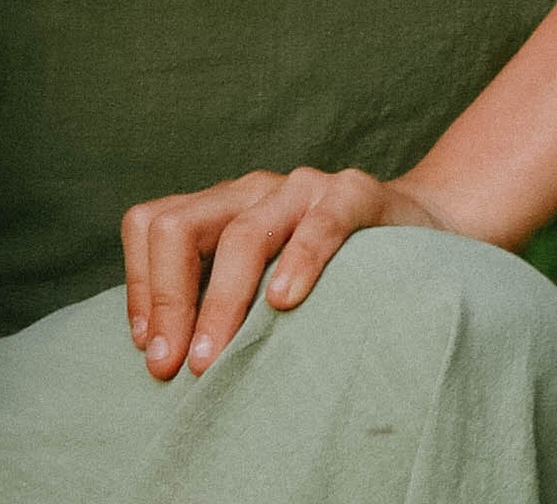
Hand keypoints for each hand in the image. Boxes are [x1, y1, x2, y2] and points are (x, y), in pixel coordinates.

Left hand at [120, 165, 448, 379]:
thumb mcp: (262, 274)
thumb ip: (217, 292)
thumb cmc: (328, 268)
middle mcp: (252, 190)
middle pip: (180, 227)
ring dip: (220, 305)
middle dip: (168, 302)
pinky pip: (322, 223)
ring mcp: (302, 188)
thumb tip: (157, 355)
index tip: (149, 350)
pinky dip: (299, 262)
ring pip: (243, 235)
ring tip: (211, 361)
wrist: (416, 227)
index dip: (140, 287)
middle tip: (172, 368)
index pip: (152, 225)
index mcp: (221, 205)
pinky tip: (284, 303)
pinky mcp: (355, 194)